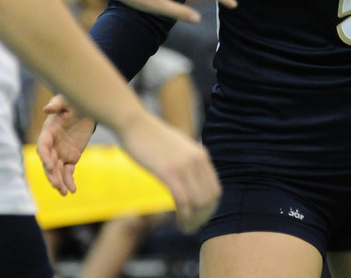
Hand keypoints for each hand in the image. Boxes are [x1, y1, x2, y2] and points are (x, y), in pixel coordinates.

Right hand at [36, 94, 95, 194]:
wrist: (85, 110)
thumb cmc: (72, 103)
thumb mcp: (66, 100)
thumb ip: (57, 104)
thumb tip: (46, 109)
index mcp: (48, 133)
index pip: (43, 148)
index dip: (45, 157)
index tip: (50, 165)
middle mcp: (52, 146)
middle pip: (49, 163)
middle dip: (52, 175)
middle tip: (57, 184)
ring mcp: (60, 153)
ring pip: (57, 171)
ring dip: (59, 182)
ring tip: (64, 192)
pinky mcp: (71, 158)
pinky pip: (68, 172)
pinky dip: (69, 181)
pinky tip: (72, 190)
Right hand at [117, 110, 221, 233]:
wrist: (135, 124)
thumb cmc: (151, 137)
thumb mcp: (177, 147)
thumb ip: (188, 161)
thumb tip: (190, 179)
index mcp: (201, 155)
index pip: (215, 189)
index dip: (209, 209)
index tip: (198, 218)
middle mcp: (198, 160)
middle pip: (210, 198)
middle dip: (203, 217)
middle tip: (191, 227)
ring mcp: (185, 166)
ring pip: (199, 202)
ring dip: (194, 220)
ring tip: (185, 227)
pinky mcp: (169, 172)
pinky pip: (184, 200)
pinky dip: (184, 216)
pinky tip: (178, 222)